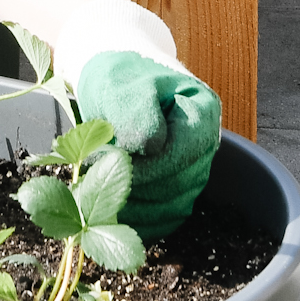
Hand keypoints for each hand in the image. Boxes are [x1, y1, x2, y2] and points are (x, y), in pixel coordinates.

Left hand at [49, 0, 223, 240]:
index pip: (181, 155)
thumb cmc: (119, 78)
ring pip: (175, 207)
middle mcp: (207, 143)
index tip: (103, 164)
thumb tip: (151, 146)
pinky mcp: (179, 185)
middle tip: (92, 186)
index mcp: (202, 112)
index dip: (144, 168)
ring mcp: (195, 167)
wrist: (115, 82)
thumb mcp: (121, 85)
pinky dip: (142, 222)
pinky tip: (112, 214)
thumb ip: (136, 112)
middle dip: (135, 191)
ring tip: (96, 199)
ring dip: (136, 210)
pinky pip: (169, 217)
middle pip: (180, 186)